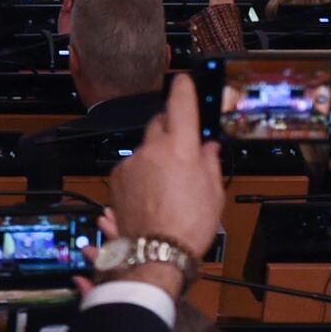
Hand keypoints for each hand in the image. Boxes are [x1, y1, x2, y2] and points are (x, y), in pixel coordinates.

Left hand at [103, 77, 223, 265]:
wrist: (155, 252)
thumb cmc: (188, 226)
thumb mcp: (214, 193)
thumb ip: (209, 162)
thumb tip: (208, 147)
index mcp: (181, 149)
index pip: (181, 105)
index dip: (183, 89)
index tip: (183, 80)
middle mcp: (152, 150)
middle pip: (160, 123)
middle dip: (171, 128)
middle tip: (184, 146)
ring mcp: (131, 163)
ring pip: (145, 148)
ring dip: (155, 156)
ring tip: (168, 184)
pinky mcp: (117, 178)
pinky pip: (131, 166)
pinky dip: (141, 172)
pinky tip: (152, 192)